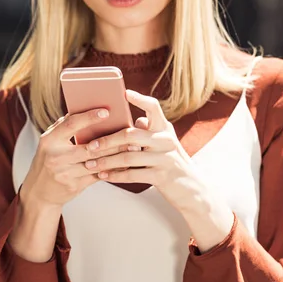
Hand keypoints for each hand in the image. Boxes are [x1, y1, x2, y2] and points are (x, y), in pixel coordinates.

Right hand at [12, 108, 129, 261]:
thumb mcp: (49, 142)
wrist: (39, 192)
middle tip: (130, 132)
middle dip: (112, 140)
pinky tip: (124, 163)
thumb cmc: (47, 161)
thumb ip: (64, 127)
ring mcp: (65, 173)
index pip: (71, 125)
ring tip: (132, 147)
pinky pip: (98, 176)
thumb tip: (84, 107)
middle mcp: (56, 157)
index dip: (89, 117)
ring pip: (97, 162)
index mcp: (49, 141)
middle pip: (89, 146)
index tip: (107, 111)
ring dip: (117, 155)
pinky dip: (113, 169)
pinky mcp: (74, 185)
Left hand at [83, 90, 195, 206]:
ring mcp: (165, 158)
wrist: (192, 189)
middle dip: (107, 140)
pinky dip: (115, 176)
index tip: (125, 93)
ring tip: (90, 164)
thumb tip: (135, 120)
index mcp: (165, 128)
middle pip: (131, 135)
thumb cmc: (172, 162)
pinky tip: (103, 176)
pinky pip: (132, 175)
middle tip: (90, 145)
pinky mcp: (161, 176)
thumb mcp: (165, 143)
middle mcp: (165, 140)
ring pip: (128, 157)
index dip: (140, 99)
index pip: (154, 107)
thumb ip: (150, 131)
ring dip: (106, 161)